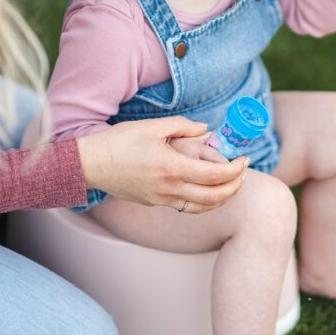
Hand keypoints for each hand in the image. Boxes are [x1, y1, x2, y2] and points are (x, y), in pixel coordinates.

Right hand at [77, 117, 247, 214]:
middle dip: (235, 185)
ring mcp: (161, 200)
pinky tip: (208, 192)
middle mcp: (170, 189)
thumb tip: (206, 130)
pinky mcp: (154, 203)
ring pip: (202, 207)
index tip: (244, 159)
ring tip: (231, 184)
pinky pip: (186, 207)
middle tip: (244, 173)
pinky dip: (203, 203)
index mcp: (173, 168)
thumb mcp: (153, 127)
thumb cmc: (119, 142)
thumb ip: (184, 126)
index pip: (216, 175)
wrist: (90, 165)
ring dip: (222, 197)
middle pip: (214, 196)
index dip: (235, 169)